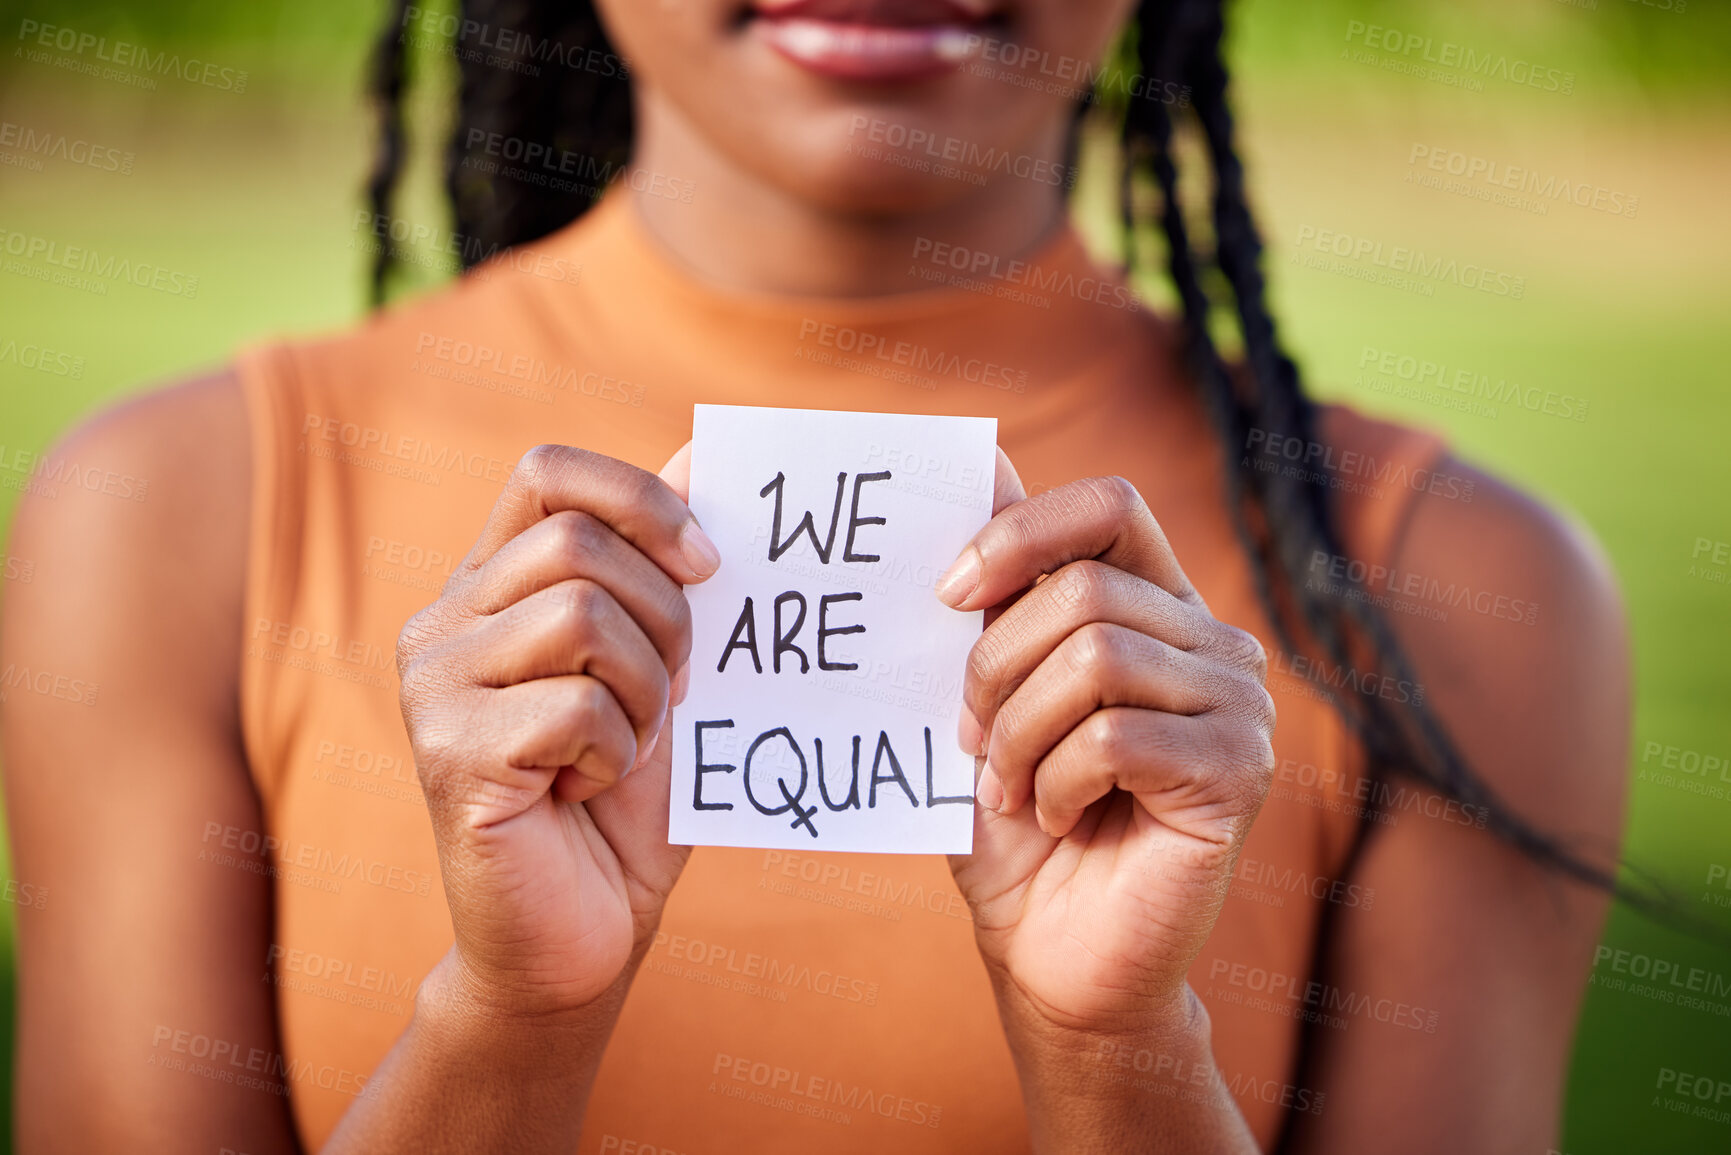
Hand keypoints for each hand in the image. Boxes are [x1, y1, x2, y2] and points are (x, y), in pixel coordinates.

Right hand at [396, 443, 717, 1015]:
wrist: (580, 936)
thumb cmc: (624, 801)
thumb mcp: (662, 666)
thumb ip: (669, 568)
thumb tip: (705, 450)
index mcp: (490, 586)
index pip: (545, 470)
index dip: (638, 497)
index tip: (708, 563)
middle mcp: (443, 622)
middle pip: (580, 544)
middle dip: (667, 616)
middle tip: (673, 691)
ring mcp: (432, 686)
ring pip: (583, 616)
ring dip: (647, 691)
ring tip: (627, 746)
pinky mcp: (447, 753)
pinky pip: (576, 705)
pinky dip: (618, 750)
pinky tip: (589, 788)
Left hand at [939, 466, 1275, 1038]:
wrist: (1055, 959)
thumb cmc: (1017, 826)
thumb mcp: (990, 700)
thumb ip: (995, 599)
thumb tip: (982, 457)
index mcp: (1156, 609)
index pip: (1109, 506)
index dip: (1021, 530)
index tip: (947, 593)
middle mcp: (1213, 644)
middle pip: (1083, 589)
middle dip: (993, 668)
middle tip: (973, 742)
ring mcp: (1239, 706)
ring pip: (1097, 656)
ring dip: (1019, 732)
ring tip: (1010, 788)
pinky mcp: (1239, 772)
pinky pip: (1115, 734)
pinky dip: (1057, 780)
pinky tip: (1058, 818)